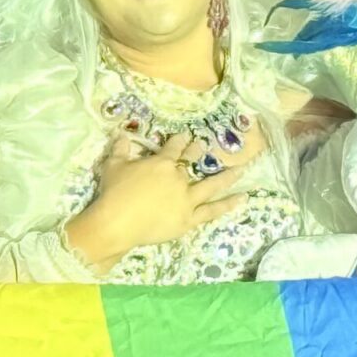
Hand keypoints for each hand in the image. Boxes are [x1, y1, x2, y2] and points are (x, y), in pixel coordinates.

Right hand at [65, 130, 253, 270]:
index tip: (185, 136)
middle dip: (199, 152)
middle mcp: (179, 178)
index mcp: (162, 163)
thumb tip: (121, 134)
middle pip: (193, 161)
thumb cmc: (114, 193)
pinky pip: (212, 211)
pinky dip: (227, 205)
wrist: (118, 222)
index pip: (174, 147)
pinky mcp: (189, 219)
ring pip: (212, 185)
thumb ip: (120, 150)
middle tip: (205, 146)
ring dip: (228, 176)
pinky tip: (242, 199)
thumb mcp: (113, 166)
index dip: (180, 140)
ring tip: (243, 169)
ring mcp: (187, 199)